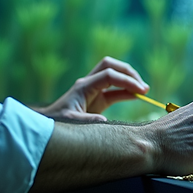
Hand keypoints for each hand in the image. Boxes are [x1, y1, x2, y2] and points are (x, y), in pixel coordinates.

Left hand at [34, 56, 148, 122]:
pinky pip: (115, 91)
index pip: (109, 75)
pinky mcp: (97, 100)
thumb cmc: (56, 123)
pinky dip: (127, 91)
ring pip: (115, 75)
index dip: (126, 80)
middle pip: (112, 66)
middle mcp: (89, 84)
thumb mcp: (70, 123)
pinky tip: (137, 96)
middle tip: (143, 86)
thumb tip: (104, 121)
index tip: (140, 91)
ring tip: (144, 90)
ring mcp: (94, 90)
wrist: (47, 127)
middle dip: (129, 72)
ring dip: (129, 80)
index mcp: (83, 87)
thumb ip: (87, 121)